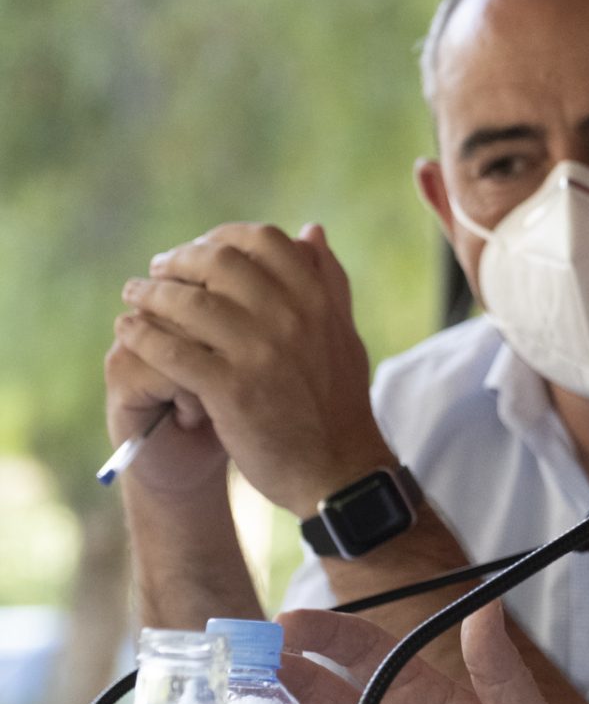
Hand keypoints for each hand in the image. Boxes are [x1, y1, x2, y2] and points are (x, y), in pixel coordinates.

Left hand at [114, 223, 394, 514]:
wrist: (339, 472)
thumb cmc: (339, 404)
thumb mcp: (342, 334)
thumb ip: (328, 282)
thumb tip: (311, 231)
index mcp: (319, 300)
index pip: (264, 241)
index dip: (223, 238)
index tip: (201, 250)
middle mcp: (292, 318)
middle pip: (218, 262)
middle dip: (179, 260)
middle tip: (158, 270)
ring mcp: (260, 352)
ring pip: (187, 301)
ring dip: (150, 294)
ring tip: (133, 296)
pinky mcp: (230, 389)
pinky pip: (171, 348)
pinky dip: (143, 334)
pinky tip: (130, 331)